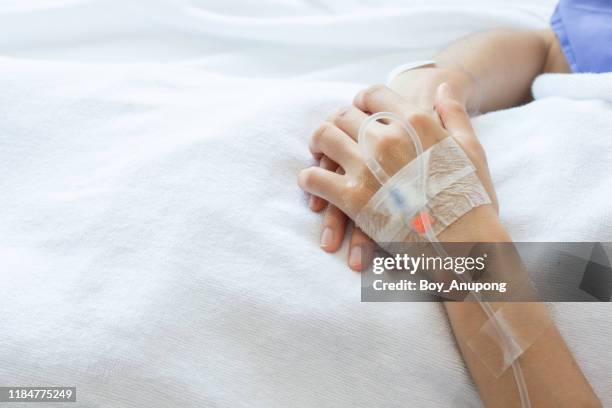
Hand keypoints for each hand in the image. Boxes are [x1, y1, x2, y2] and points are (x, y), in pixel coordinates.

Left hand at [300, 83, 499, 253]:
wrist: (466, 241)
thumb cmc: (471, 196)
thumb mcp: (471, 148)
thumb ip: (454, 114)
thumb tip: (442, 88)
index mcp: (414, 121)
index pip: (374, 94)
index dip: (361, 100)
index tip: (358, 110)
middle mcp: (386, 138)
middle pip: (343, 114)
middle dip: (337, 122)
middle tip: (334, 134)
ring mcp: (366, 167)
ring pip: (324, 138)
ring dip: (318, 143)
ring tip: (317, 153)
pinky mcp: (352, 197)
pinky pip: (314, 178)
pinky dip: (309, 179)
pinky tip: (312, 183)